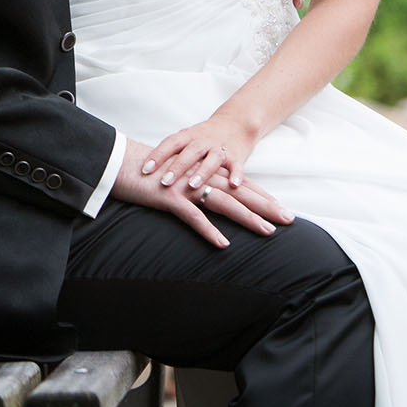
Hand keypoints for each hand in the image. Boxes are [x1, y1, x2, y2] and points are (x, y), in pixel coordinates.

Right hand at [109, 141, 286, 248]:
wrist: (117, 162)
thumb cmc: (145, 171)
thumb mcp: (175, 175)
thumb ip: (192, 183)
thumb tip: (206, 195)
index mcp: (201, 172)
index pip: (238, 184)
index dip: (261, 196)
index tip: (281, 207)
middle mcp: (198, 177)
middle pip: (239, 193)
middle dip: (265, 206)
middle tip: (289, 219)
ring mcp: (185, 188)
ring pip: (223, 204)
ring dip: (247, 218)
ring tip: (268, 231)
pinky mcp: (169, 198)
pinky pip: (193, 217)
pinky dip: (209, 230)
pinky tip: (223, 244)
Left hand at [138, 117, 255, 198]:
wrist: (236, 122)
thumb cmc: (204, 136)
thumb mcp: (187, 140)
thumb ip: (171, 153)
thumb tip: (144, 169)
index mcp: (188, 136)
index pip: (170, 144)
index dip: (157, 156)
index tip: (144, 170)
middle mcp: (203, 141)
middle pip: (189, 153)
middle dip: (176, 167)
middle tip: (164, 182)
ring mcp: (220, 148)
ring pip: (211, 159)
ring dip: (202, 172)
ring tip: (192, 185)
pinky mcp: (237, 156)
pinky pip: (237, 166)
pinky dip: (236, 175)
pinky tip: (233, 185)